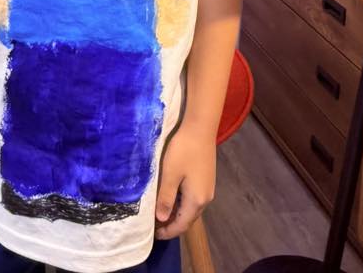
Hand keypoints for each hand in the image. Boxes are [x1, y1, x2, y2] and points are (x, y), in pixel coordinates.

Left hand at [154, 123, 215, 238]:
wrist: (200, 128)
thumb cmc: (183, 150)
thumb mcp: (170, 174)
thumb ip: (166, 198)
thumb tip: (161, 219)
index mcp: (196, 200)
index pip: (181, 224)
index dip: (168, 232)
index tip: (154, 235)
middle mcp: (206, 198)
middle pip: (188, 219)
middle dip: (172, 224)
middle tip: (155, 225)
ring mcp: (208, 189)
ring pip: (191, 209)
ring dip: (177, 214)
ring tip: (161, 212)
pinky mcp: (207, 179)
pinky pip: (194, 199)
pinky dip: (182, 204)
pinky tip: (172, 196)